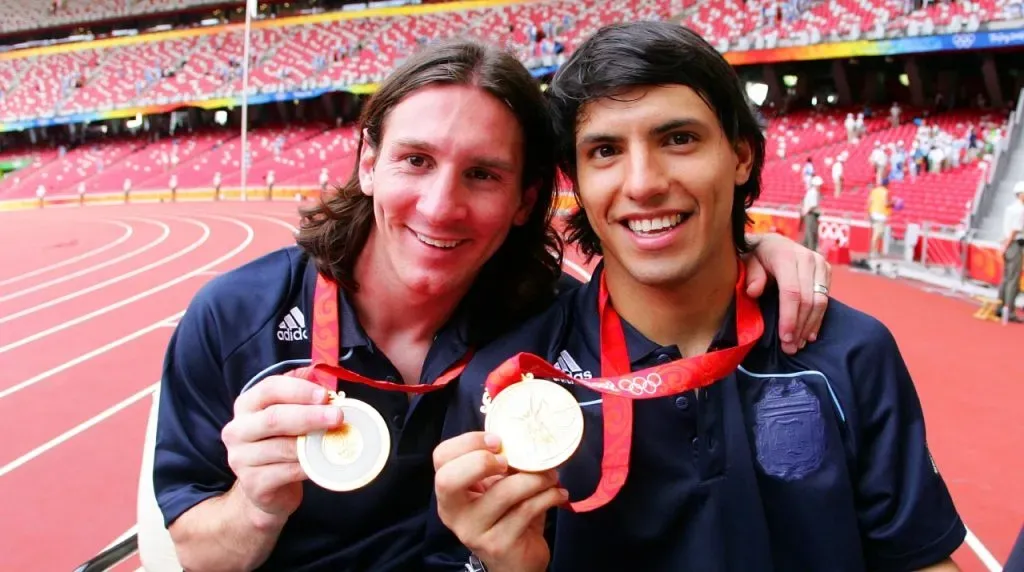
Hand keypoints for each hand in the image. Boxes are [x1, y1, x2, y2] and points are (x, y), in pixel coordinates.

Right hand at [221, 375, 342, 523]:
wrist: (266, 488)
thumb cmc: (281, 442)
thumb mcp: (288, 414)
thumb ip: (301, 393)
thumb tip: (324, 376)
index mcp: (246, 405)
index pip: (269, 389)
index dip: (299, 390)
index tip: (325, 395)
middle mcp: (237, 430)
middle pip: (274, 418)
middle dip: (310, 416)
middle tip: (338, 416)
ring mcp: (240, 458)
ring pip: (282, 448)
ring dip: (313, 444)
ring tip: (335, 440)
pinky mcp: (253, 483)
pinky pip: (286, 473)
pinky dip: (309, 467)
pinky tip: (323, 463)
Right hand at [433, 432, 566, 571]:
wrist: (517, 561)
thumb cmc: (507, 516)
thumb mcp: (496, 487)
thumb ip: (499, 464)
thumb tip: (524, 435)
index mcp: (450, 492)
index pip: (441, 458)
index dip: (468, 442)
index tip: (498, 440)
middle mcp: (454, 513)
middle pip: (449, 479)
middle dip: (482, 461)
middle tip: (511, 461)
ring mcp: (474, 531)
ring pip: (503, 492)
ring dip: (535, 478)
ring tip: (550, 476)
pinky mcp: (498, 545)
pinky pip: (527, 509)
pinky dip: (548, 496)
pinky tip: (558, 494)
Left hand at [744, 233, 830, 354]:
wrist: (771, 242)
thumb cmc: (755, 255)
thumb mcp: (746, 261)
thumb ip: (751, 275)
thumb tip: (753, 291)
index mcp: (785, 256)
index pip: (791, 292)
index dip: (789, 317)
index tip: (785, 338)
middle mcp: (806, 258)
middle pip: (808, 299)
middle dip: (800, 326)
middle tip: (790, 348)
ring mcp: (819, 263)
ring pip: (820, 301)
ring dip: (810, 326)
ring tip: (799, 344)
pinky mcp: (826, 270)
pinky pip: (826, 298)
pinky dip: (817, 318)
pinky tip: (809, 333)